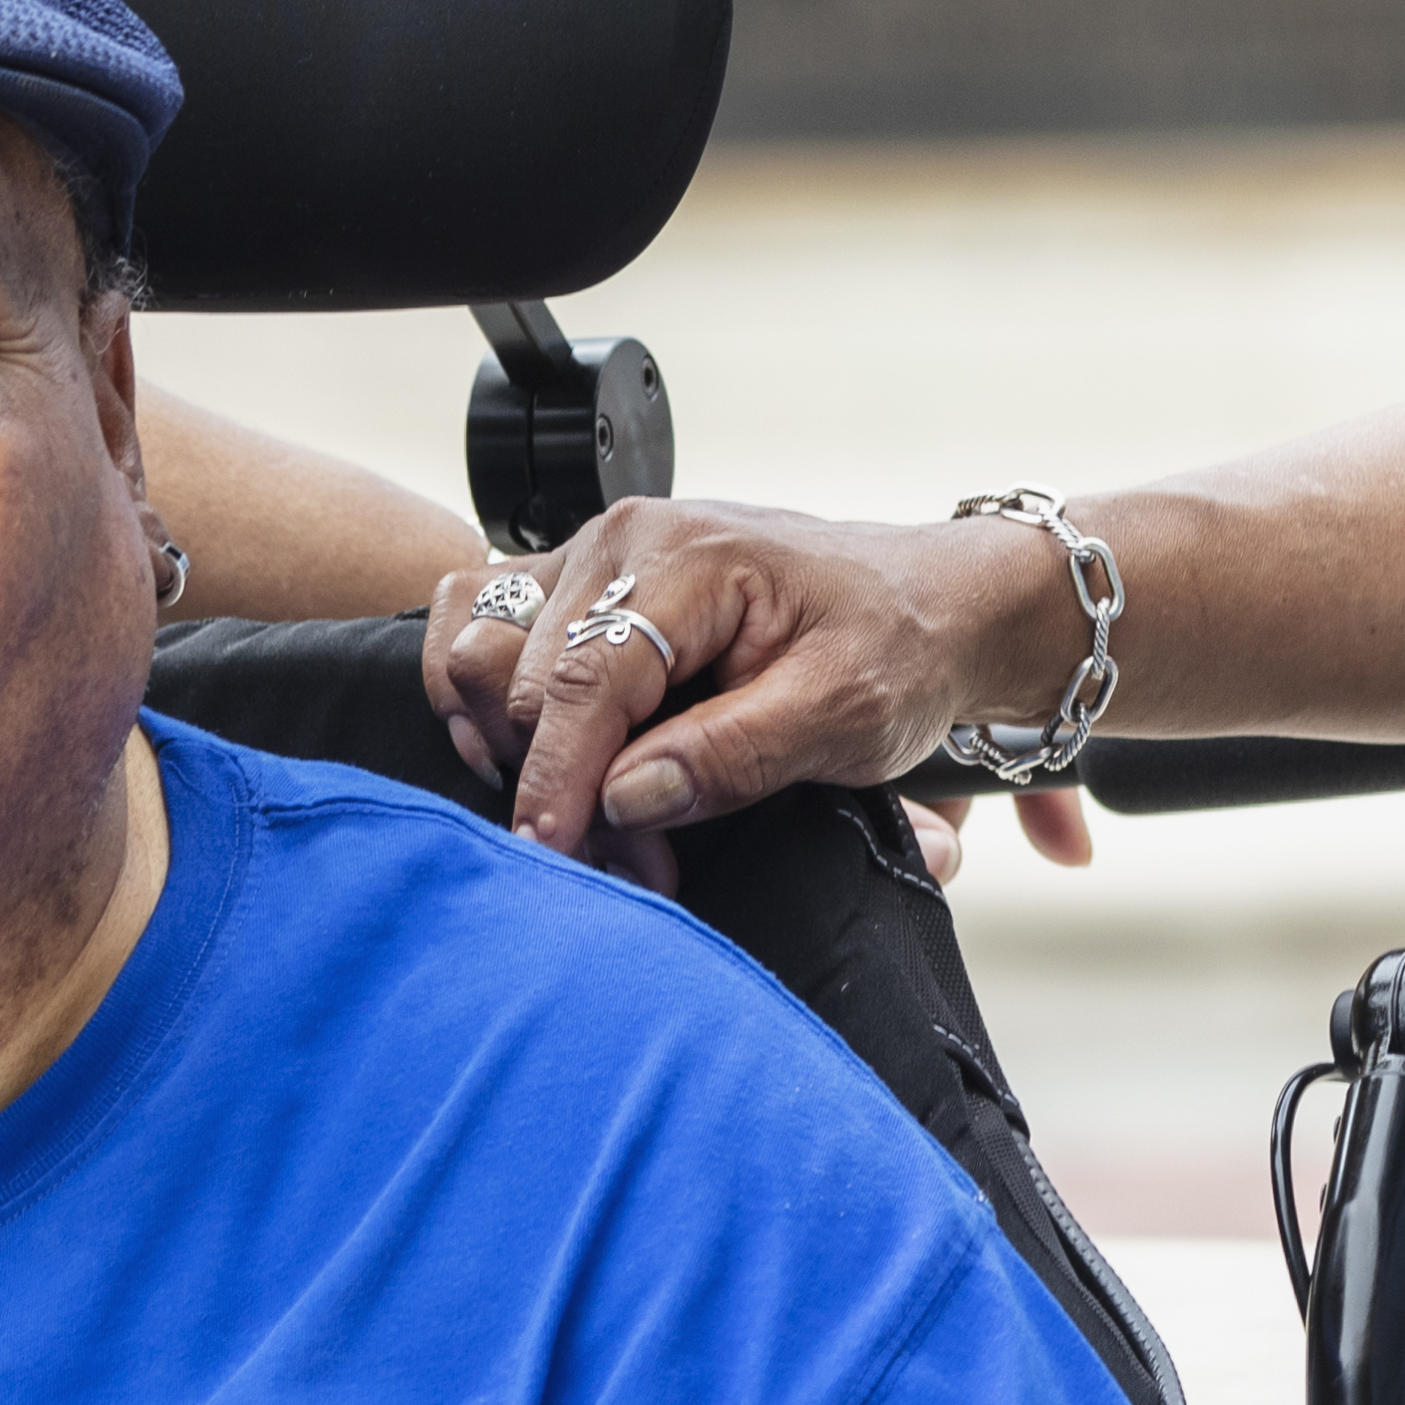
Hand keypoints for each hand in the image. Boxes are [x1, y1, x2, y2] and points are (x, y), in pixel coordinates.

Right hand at [418, 505, 1084, 859]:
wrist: (925, 603)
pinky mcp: (577, 588)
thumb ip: (733, 756)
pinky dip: (484, 706)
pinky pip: (478, 632)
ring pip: (480, 656)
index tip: (556, 856)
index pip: (583, 680)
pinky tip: (543, 761)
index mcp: (685, 557)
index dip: (560, 782)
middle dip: (559, 785)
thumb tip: (623, 796)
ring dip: (514, 750)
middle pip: (521, 682)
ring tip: (594, 817)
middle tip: (635, 861)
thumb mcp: (844, 714)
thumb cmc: (895, 645)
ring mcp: (589, 559)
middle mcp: (620, 543)